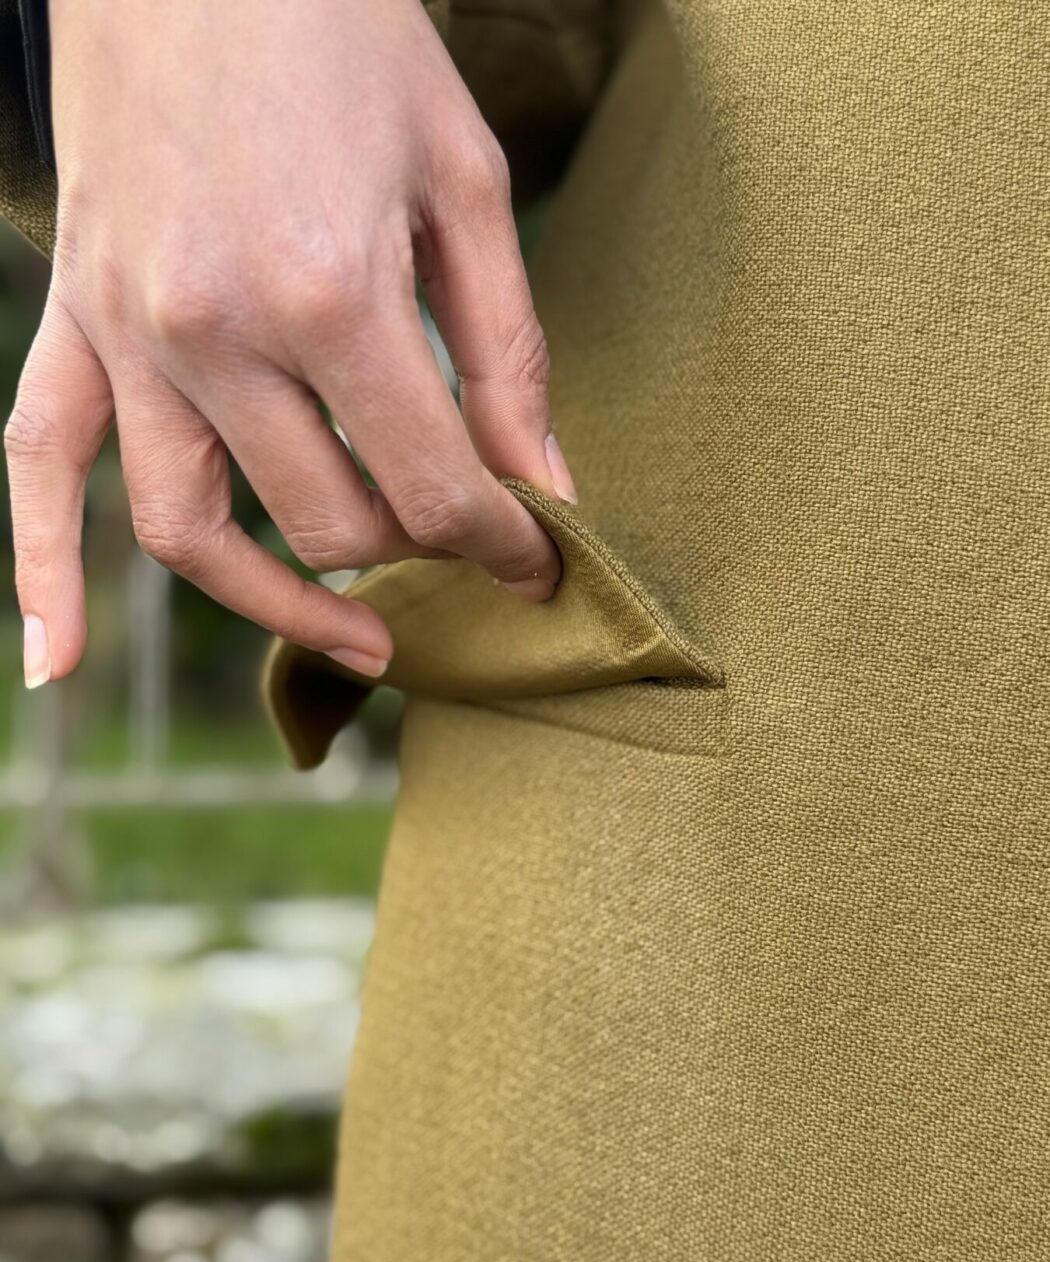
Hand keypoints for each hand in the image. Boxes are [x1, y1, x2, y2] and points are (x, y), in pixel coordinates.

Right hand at [6, 0, 574, 688]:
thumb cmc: (347, 38)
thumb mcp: (464, 183)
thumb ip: (506, 352)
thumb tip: (545, 484)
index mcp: (333, 294)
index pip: (435, 486)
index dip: (504, 544)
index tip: (540, 561)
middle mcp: (217, 332)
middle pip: (328, 521)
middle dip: (417, 547)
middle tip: (462, 535)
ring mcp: (130, 333)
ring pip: (194, 532)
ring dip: (282, 607)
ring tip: (361, 641)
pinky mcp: (74, 318)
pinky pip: (38, 465)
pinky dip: (43, 574)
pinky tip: (56, 667)